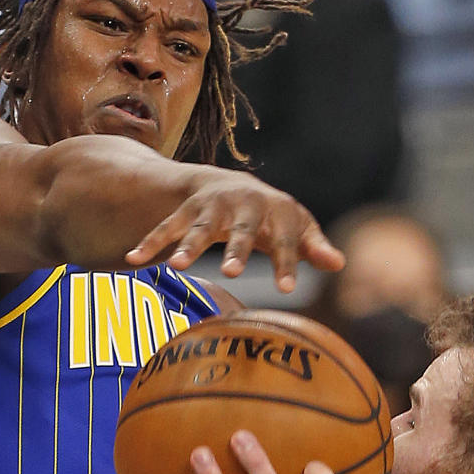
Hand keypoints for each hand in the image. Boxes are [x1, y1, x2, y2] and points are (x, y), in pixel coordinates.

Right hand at [124, 168, 343, 291]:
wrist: (230, 183)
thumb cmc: (271, 216)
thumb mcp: (295, 227)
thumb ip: (313, 246)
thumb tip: (340, 264)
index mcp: (276, 209)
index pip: (285, 239)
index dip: (286, 263)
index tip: (286, 290)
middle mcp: (243, 203)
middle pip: (240, 230)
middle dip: (235, 250)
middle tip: (231, 273)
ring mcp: (211, 206)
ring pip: (198, 227)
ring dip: (188, 246)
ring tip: (179, 267)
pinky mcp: (185, 211)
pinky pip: (166, 228)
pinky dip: (150, 243)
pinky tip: (133, 261)